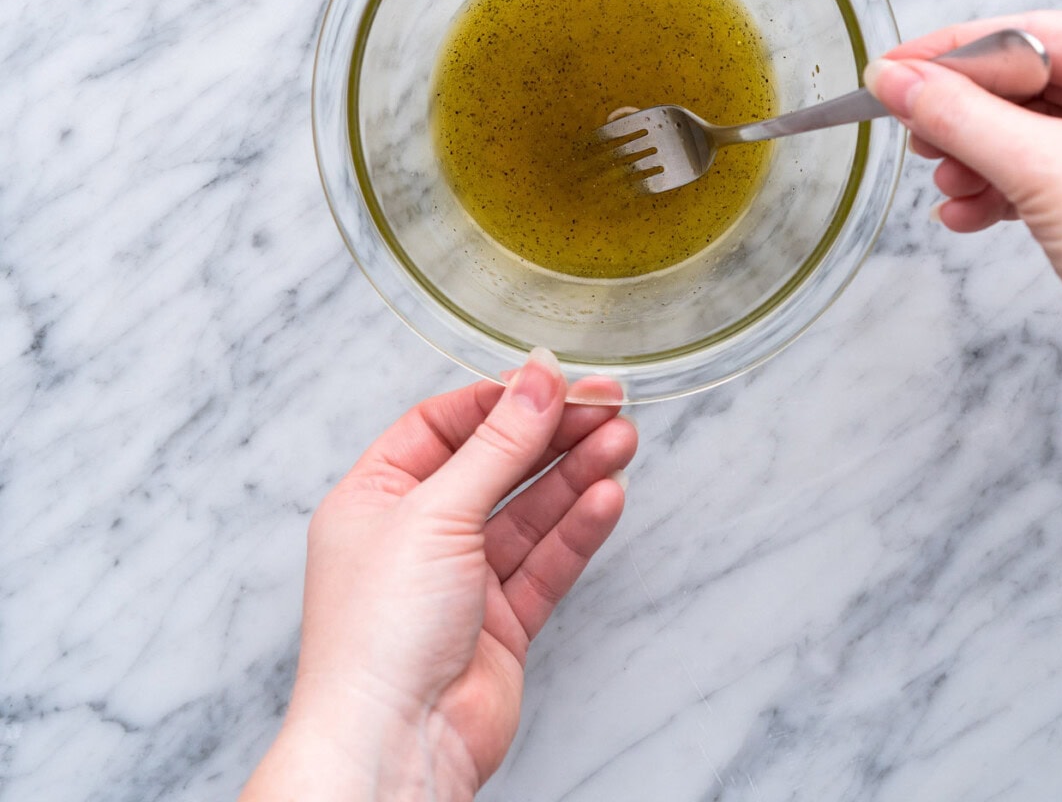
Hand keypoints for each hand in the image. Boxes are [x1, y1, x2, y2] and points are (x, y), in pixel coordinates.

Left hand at [241, 348, 637, 800]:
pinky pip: (546, 561)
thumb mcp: (437, 513)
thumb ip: (497, 445)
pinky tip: (607, 495)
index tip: (553, 379)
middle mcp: (417, 534)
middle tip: (606, 403)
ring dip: (575, 474)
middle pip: (496, 464)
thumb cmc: (378, 637)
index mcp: (376, 498)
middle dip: (551, 433)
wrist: (396, 747)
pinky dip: (577, 528)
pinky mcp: (501, 621)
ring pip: (529, 511)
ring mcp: (461, 580)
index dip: (501, 400)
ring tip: (621, 440)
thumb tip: (535, 379)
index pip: (445, 426)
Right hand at [864, 11, 1061, 591]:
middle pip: (1018, 83)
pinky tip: (966, 212)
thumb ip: (959, 117)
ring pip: (1017, 129)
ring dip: (970, 158)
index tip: (893, 72)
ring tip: (947, 185)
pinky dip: (990, 188)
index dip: (950, 55)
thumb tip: (896, 80)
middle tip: (914, 132)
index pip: (1028, 37)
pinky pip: (1028, 168)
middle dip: (961, 118)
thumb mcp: (1039, 172)